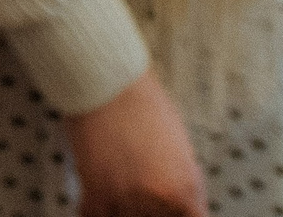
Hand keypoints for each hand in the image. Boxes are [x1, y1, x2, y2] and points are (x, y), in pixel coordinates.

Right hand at [65, 72, 205, 216]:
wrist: (109, 79)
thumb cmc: (144, 104)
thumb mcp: (180, 148)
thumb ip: (181, 184)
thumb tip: (178, 206)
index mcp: (187, 188)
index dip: (179, 215)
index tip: (169, 211)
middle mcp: (158, 198)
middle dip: (149, 212)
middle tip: (138, 196)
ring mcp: (126, 197)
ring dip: (121, 211)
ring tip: (119, 194)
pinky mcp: (95, 191)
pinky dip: (97, 211)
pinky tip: (99, 202)